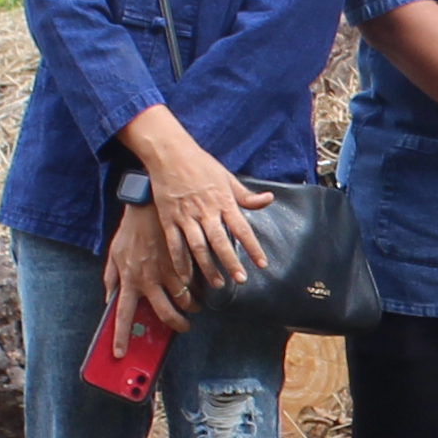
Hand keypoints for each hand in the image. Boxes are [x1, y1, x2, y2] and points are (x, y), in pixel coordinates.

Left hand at [101, 200, 202, 339]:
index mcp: (129, 279)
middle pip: (165, 315)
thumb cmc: (131, 229)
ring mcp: (169, 271)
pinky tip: (200, 285)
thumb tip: (109, 298)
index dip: (121, 337)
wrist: (149, 204)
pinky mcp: (184, 261)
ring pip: (186, 301)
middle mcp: (149, 279)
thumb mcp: (115, 253)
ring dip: (192, 307)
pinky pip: (196, 283)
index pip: (123, 315)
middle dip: (177, 327)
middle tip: (182, 328)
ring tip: (193, 304)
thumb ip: (111, 278)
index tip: (121, 353)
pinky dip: (200, 288)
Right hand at [132, 139, 271, 295]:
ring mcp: (185, 215)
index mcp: (223, 200)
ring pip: (198, 247)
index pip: (242, 228)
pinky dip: (180, 262)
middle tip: (241, 280)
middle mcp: (205, 210)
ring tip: (218, 284)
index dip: (253, 247)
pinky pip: (174, 244)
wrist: (169, 153)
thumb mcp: (227, 177)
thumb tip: (269, 199)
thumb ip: (246, 195)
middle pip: (220, 241)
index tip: (262, 264)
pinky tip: (186, 278)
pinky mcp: (168, 218)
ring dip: (208, 267)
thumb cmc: (200, 164)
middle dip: (231, 262)